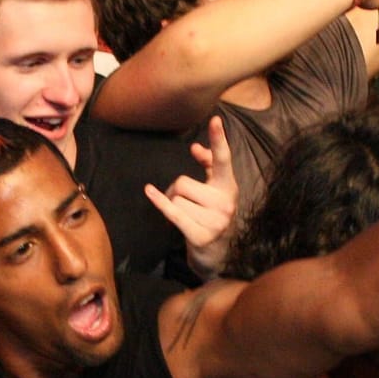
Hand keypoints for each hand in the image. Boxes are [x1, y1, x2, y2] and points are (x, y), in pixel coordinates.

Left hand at [145, 116, 237, 278]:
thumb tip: (196, 147)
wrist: (219, 258)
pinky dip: (160, 203)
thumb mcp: (215, 191)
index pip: (223, 160)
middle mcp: (226, 203)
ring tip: (184, 216)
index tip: (215, 119)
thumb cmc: (213, 217)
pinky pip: (173, 213)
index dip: (219, 140)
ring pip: (176, 199)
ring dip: (172, 206)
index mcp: (229, 188)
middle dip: (175, 192)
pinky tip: (150, 192)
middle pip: (182, 182)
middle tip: (183, 204)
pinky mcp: (200, 236)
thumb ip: (209, 166)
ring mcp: (215, 221)